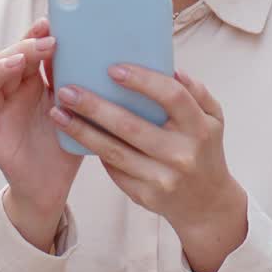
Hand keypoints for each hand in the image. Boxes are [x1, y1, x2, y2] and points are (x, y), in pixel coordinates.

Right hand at [0, 18, 82, 251]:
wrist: (54, 186)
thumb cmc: (66, 144)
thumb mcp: (78, 111)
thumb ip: (77, 85)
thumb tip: (92, 52)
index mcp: (30, 84)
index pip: (25, 51)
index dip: (33, 36)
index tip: (50, 24)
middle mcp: (10, 96)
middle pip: (3, 62)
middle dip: (23, 48)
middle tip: (47, 43)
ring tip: (17, 64)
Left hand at [50, 66, 247, 271]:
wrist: (206, 203)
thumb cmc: (205, 148)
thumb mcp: (213, 117)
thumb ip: (196, 91)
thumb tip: (171, 69)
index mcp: (199, 128)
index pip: (171, 96)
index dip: (142, 80)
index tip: (112, 68)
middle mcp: (181, 154)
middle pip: (130, 125)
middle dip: (94, 106)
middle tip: (67, 89)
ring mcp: (162, 178)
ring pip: (113, 151)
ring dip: (81, 131)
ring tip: (58, 112)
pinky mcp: (144, 195)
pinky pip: (113, 169)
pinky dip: (94, 150)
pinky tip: (74, 135)